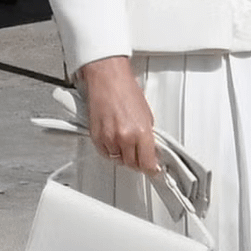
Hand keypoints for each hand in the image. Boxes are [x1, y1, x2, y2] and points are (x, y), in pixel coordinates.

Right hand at [77, 56, 159, 172]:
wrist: (107, 80)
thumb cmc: (126, 90)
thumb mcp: (146, 113)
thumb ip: (148, 134)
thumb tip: (151, 147)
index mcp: (141, 131)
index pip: (148, 162)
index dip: (152, 168)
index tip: (154, 170)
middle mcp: (125, 138)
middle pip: (133, 164)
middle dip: (138, 161)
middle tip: (141, 154)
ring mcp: (109, 139)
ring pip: (118, 160)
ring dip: (124, 155)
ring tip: (126, 142)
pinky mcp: (96, 138)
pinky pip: (106, 154)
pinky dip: (111, 151)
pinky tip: (115, 140)